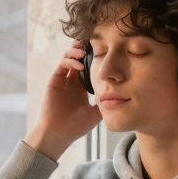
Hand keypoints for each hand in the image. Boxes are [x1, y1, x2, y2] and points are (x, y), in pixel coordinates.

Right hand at [24, 40, 102, 160]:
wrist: (59, 134)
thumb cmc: (76, 127)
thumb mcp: (96, 114)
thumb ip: (106, 103)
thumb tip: (123, 98)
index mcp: (81, 86)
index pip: (89, 66)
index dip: (96, 57)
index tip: (107, 51)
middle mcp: (71, 80)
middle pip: (78, 57)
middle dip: (86, 48)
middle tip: (96, 43)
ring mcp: (62, 79)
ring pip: (69, 56)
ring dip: (77, 51)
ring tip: (86, 52)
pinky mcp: (54, 80)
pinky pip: (62, 65)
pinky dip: (71, 61)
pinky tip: (80, 66)